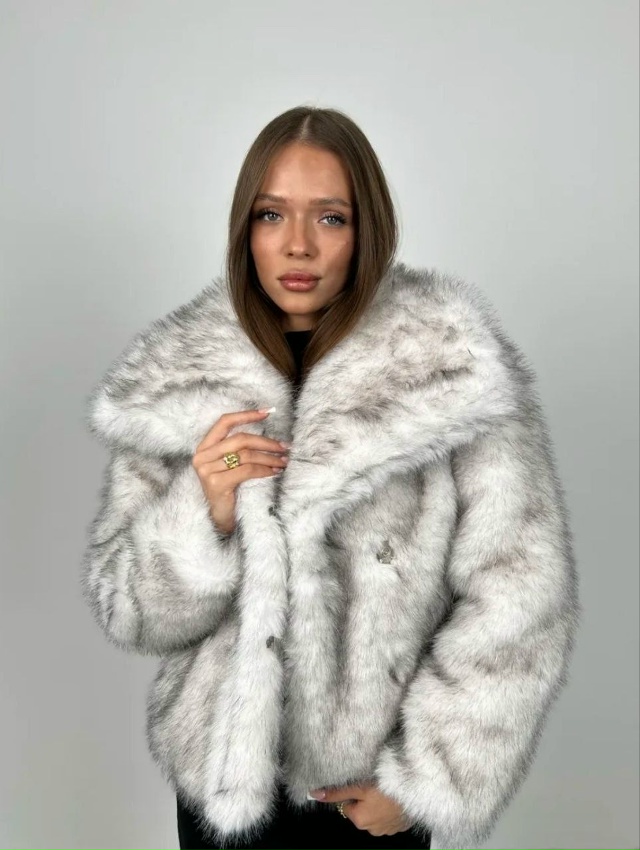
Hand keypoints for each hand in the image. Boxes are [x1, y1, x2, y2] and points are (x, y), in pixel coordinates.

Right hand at [192, 409, 289, 534]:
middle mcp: (202, 456)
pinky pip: (247, 470)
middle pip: (240, 439)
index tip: (267, 412)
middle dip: (266, 442)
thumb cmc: (228, 488)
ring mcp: (207, 470)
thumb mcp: (228, 465)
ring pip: (246, 455)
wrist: (219, 517)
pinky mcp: (217, 483)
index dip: (246, 415)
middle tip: (285, 446)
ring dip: (269, 457)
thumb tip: (269, 436)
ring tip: (284, 461)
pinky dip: (265, 470)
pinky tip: (275, 472)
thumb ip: (238, 449)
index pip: (224, 422)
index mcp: (203, 447)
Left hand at [309, 783, 412, 836]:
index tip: (364, 783)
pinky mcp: (401, 826)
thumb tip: (313, 794)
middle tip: (376, 785)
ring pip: (375, 814)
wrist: (417, 790)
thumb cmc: (386, 787)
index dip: (354, 792)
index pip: (348, 805)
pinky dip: (390, 808)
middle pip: (361, 811)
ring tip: (386, 789)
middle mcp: (372, 830)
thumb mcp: (359, 786)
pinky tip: (395, 797)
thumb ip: (337, 792)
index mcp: (360, 821)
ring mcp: (388, 830)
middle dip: (365, 799)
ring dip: (378, 804)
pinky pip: (389, 817)